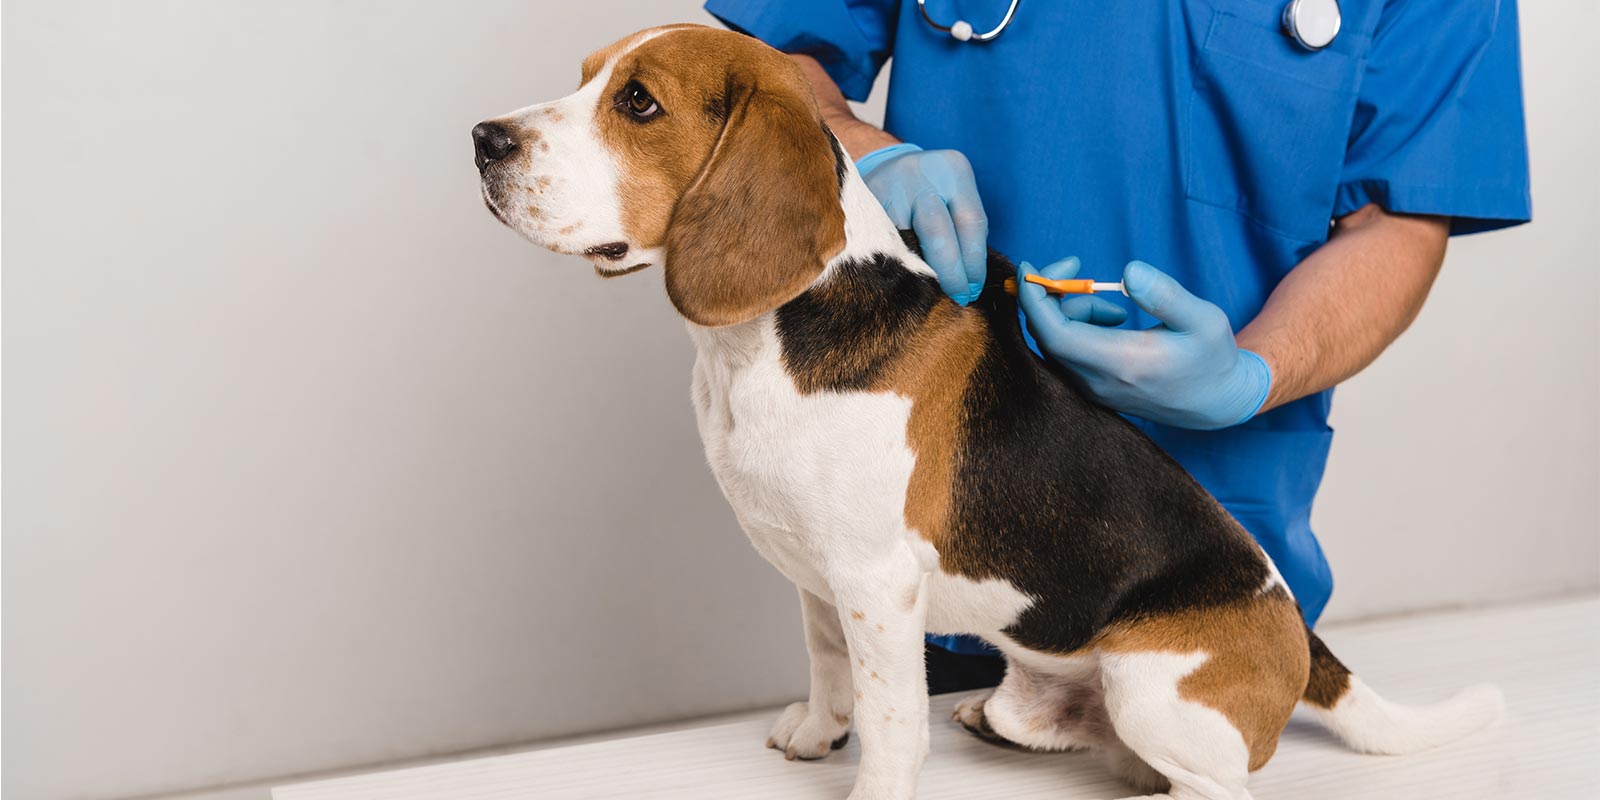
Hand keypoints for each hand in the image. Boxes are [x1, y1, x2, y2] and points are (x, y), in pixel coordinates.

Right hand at [857, 144, 988, 304]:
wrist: (888, 171)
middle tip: (955, 298)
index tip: (972, 291)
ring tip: (926, 296)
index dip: (973, 264)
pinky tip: (899, 281)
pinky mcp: (860, 203)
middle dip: (949, 274)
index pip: (970, 223)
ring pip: (904, 243)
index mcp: (953, 171)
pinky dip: (891, 267)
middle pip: (937, 233)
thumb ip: (963, 235)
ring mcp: (886, 186)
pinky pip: (879, 245)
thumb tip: (968, 285)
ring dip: (917, 275)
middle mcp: (919, 173)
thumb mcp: (954, 200)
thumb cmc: (932, 196)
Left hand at [1016, 257, 1272, 429]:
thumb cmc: (1212, 358)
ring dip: (1073, 311)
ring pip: (1057, 343)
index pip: (1055, 334)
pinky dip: (1078, 327)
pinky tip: (1113, 322)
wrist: (1217, 402)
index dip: (1034, 299)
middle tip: (1074, 266)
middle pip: (1047, 335)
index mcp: (1122, 363)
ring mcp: (1093, 390)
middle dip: (1051, 294)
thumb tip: (1129, 271)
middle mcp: (1098, 382)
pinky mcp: (1094, 390)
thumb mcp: (1204, 319)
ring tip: (1116, 307)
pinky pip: (1067, 354)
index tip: (1031, 265)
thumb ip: (1166, 294)